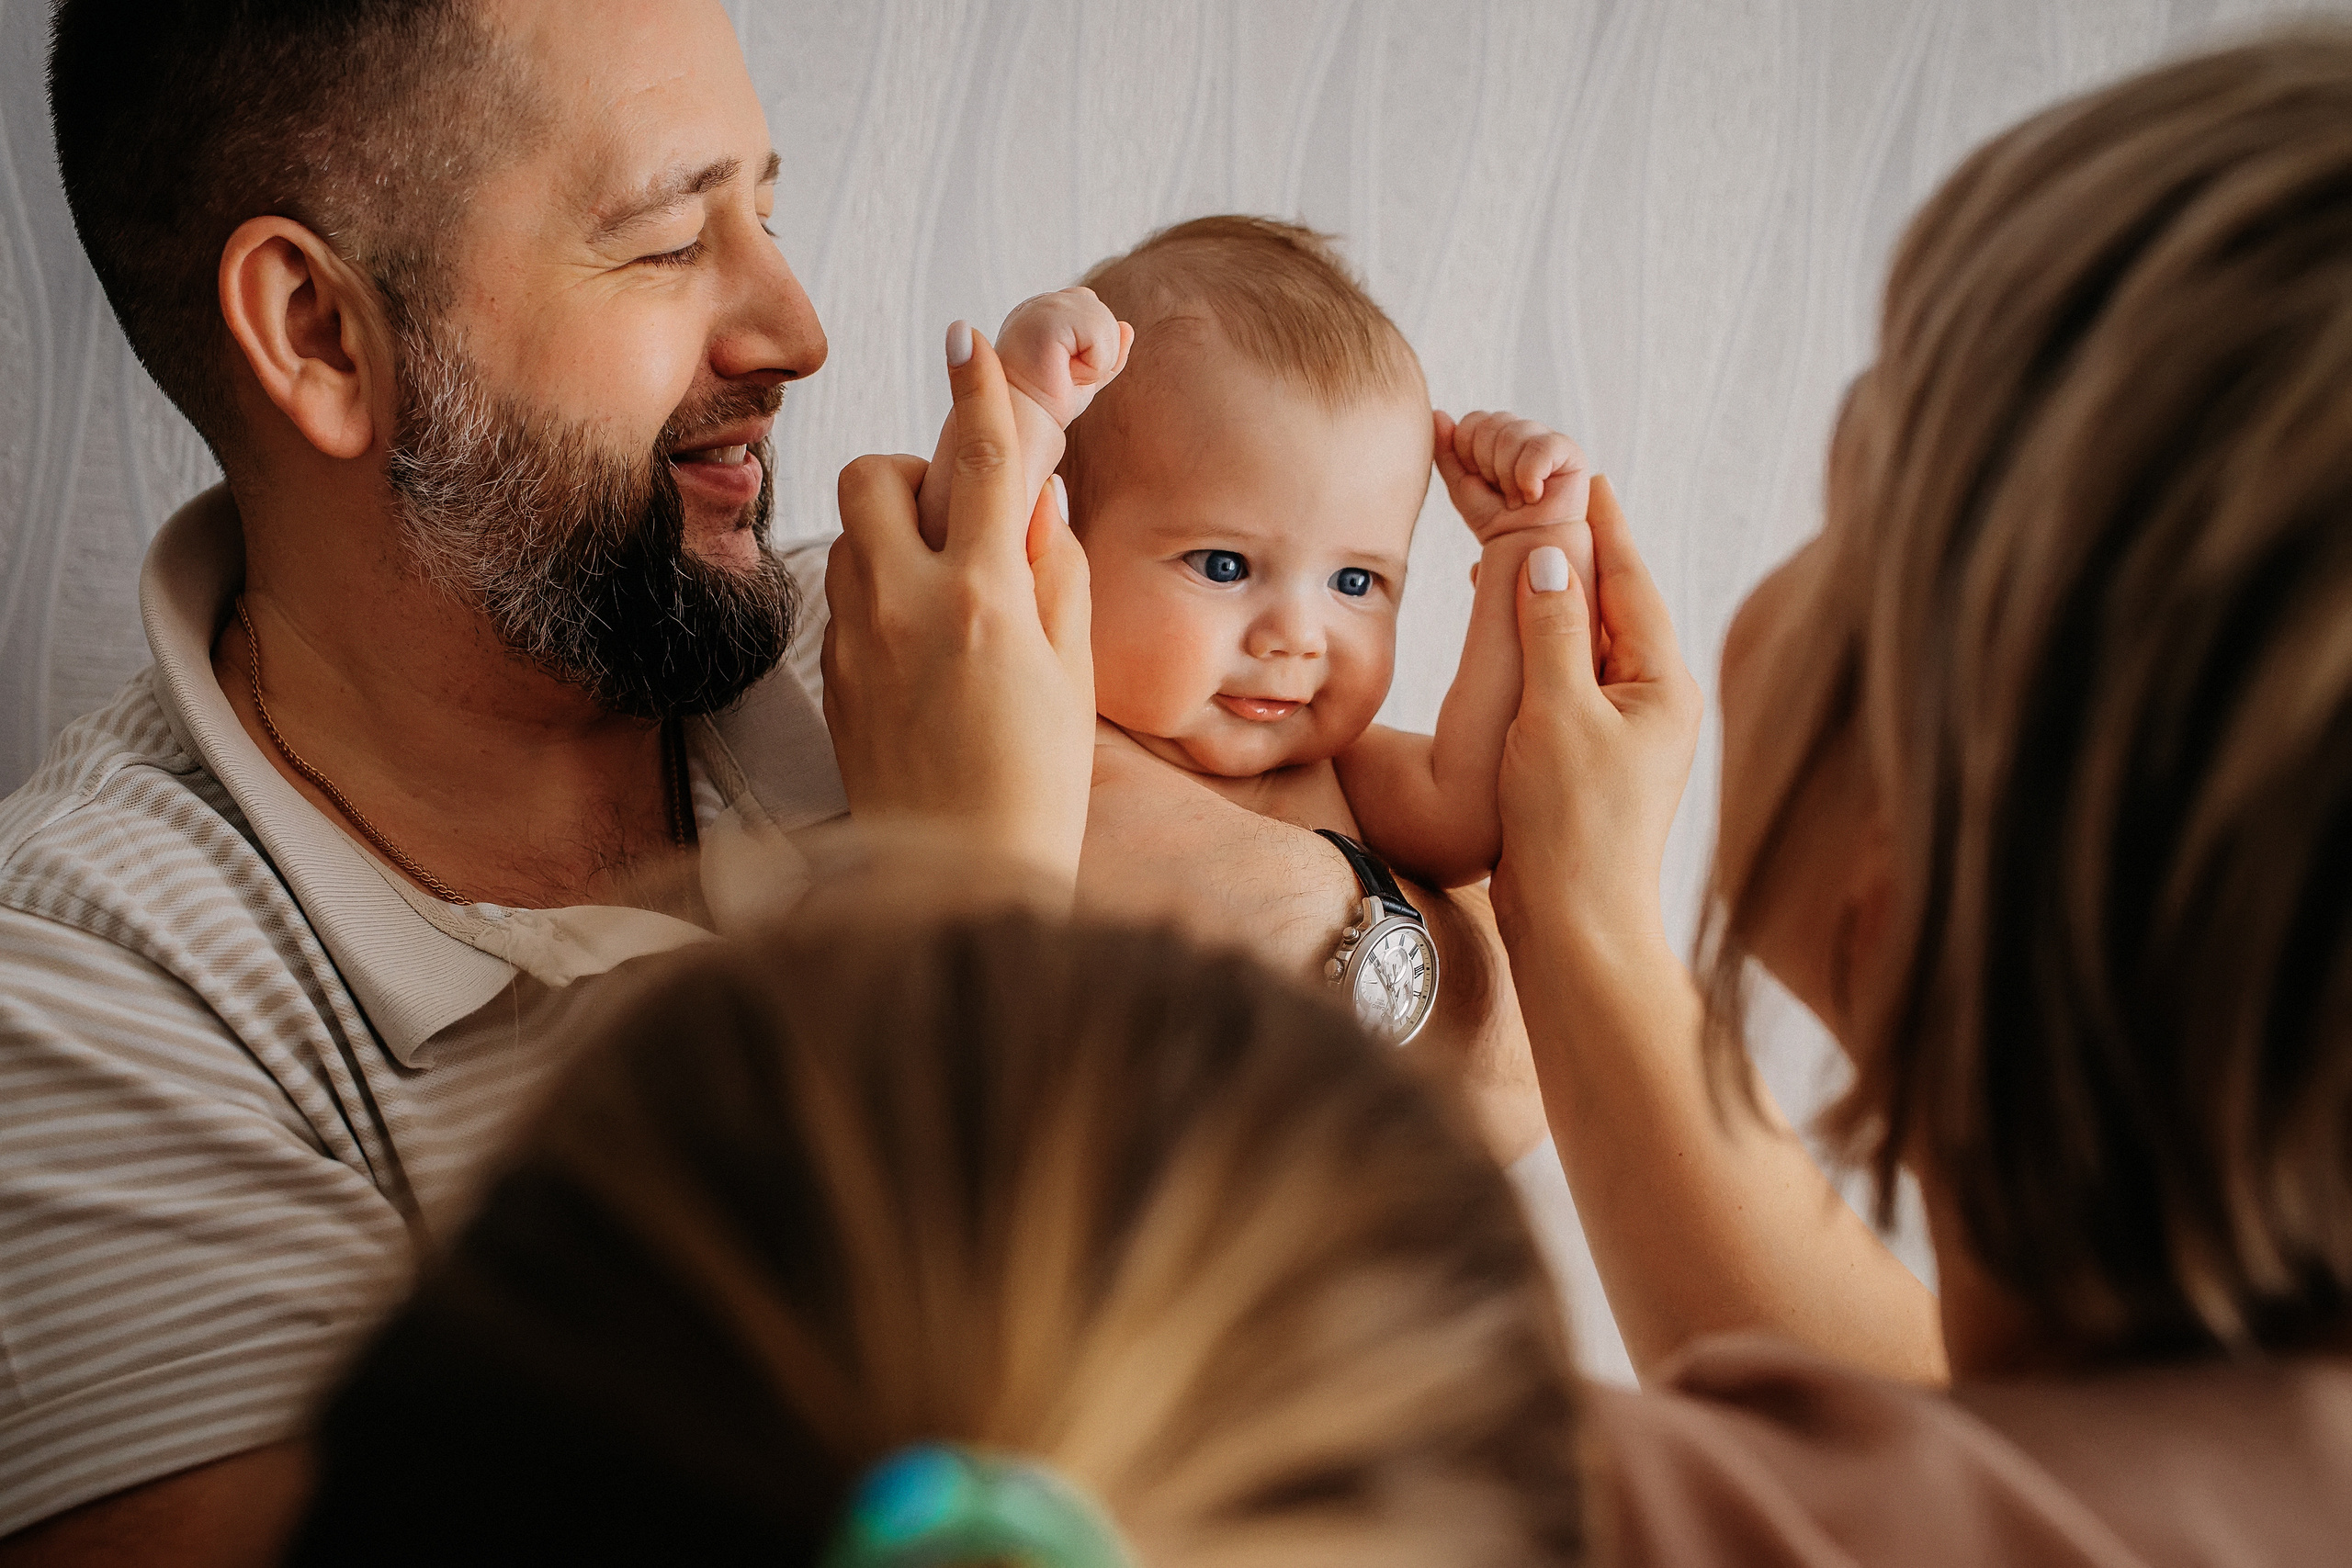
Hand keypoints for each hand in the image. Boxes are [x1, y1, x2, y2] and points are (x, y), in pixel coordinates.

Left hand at [823, 327, 1096, 886]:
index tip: (966, 340)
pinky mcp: (829, 676)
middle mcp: (902, 605)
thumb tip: (1036, 500)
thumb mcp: (1072, 671)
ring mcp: (854, 640)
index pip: (977, 458)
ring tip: (947, 589)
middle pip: (874, 473)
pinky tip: (926, 648)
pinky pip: (845, 597)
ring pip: (850, 532)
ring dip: (893, 532)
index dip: (977, 387)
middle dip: (910, 469)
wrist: (961, 876)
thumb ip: (1055, 571)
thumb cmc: (1037, 783)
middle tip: (959, 517)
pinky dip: (882, 593)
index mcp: (979, 596)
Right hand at [995, 286, 1134, 429]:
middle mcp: (1037, 304)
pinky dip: (1093, 364)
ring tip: (1065, 374)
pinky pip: (1098, 334)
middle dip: (1097, 351)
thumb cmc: (1048, 400)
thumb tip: (1126, 327)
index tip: (1064, 368)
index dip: (1091, 343)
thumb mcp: (1086, 370)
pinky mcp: (1046, 320)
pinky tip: (1065, 374)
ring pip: (1104, 321)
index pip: (1091, 306)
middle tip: (1065, 374)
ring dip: (1095, 360)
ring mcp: (1040, 307)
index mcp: (1041, 310)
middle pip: (1100, 311)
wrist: (1026, 423)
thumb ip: (1106, 347)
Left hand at [1434, 409, 1592, 542]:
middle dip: (1488, 466)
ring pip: (1512, 434)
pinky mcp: (1568, 451)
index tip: (1480, 481)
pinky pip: (1540, 447)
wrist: (1524, 547)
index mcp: (1496, 436)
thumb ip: (1446, 451)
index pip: (1473, 420)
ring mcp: (1546, 439)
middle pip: (1490, 424)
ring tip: (1517, 498)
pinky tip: (1534, 495)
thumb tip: (1439, 414)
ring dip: (1508, 477)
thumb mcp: (1461, 486)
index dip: (1468, 452)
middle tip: (1501, 492)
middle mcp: (1521, 432)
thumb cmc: (1496, 519)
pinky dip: (1529, 477)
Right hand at [1490, 475, 1701, 958]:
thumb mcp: (1557, 715)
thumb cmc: (1573, 831)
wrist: (1578, 929)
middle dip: (1578, 551)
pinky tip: (1518, 631)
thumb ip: (1554, 631)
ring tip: (1519, 551)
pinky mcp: (1600, 759)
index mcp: (1664, 682)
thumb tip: (1554, 553)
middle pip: (1616, 604)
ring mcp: (1632, 732)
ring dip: (1555, 597)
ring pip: (1592, 642)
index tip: (1581, 473)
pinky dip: (1545, 645)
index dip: (1602, 523)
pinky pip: (1574, 680)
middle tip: (1543, 495)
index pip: (1630, 579)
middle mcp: (1659, 701)